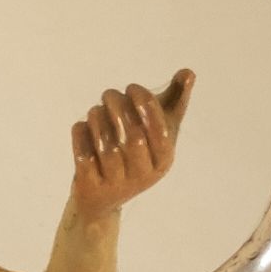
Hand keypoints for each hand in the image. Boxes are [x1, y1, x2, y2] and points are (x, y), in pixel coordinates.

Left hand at [69, 70, 191, 217]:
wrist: (102, 198)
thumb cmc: (136, 154)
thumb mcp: (157, 130)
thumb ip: (175, 101)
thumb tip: (188, 72)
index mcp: (164, 159)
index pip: (158, 129)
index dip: (145, 103)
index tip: (131, 87)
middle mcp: (143, 175)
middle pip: (132, 136)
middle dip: (118, 107)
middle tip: (108, 94)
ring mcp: (117, 184)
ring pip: (106, 145)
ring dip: (98, 118)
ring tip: (95, 110)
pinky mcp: (91, 187)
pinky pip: (84, 155)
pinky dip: (82, 135)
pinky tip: (82, 126)